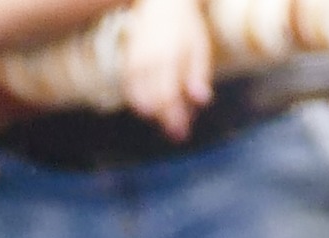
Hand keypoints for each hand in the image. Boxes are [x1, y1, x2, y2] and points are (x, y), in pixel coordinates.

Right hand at [123, 0, 210, 137]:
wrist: (161, 3)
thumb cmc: (185, 28)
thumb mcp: (199, 48)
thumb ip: (199, 76)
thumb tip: (202, 101)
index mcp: (169, 57)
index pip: (168, 98)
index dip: (174, 119)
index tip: (183, 133)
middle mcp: (148, 61)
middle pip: (153, 104)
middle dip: (166, 121)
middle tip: (179, 132)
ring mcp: (134, 62)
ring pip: (139, 101)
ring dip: (155, 114)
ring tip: (169, 114)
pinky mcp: (126, 63)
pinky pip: (130, 92)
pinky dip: (141, 103)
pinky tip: (155, 105)